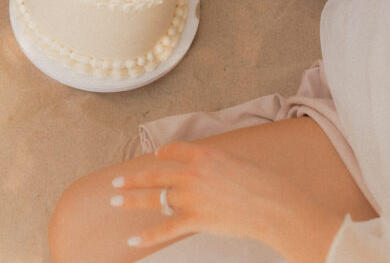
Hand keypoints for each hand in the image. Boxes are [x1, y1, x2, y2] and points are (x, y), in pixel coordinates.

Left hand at [111, 143, 318, 255]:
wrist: (274, 206)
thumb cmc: (265, 184)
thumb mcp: (240, 162)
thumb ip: (219, 166)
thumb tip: (214, 171)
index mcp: (205, 154)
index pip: (175, 150)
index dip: (163, 153)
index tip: (155, 156)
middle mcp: (192, 173)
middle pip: (155, 174)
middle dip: (133, 178)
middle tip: (116, 181)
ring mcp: (191, 197)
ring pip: (153, 198)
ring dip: (131, 200)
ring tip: (115, 200)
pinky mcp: (194, 220)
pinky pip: (164, 229)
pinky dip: (147, 236)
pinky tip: (133, 239)